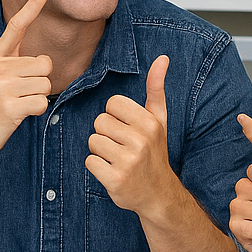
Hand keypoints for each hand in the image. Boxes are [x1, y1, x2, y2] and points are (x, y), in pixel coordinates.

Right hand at [0, 0, 51, 164]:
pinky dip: (36, 111)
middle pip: (44, 64)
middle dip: (40, 81)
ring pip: (46, 83)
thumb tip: (42, 61)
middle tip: (19, 94)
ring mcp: (2, 86)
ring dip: (38, 97)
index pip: (15, 27)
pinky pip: (42, 102)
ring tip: (18, 104)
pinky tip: (19, 115)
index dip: (31, 8)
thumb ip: (13, 65)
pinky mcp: (9, 106)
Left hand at [86, 55, 177, 220]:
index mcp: (149, 122)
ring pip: (93, 141)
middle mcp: (140, 140)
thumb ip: (156, 88)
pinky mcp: (116, 179)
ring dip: (100, 151)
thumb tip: (162, 58)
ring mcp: (128, 161)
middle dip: (106, 134)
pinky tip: (113, 172)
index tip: (127, 129)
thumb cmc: (155, 152)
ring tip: (117, 159)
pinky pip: (90, 162)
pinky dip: (97, 167)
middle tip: (122, 147)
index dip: (115, 117)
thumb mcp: (159, 120)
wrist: (159, 194)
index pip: (112, 104)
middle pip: (99, 123)